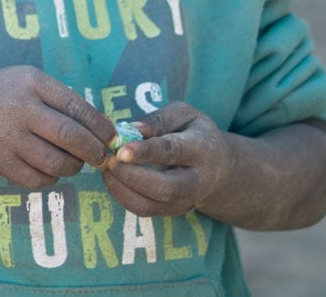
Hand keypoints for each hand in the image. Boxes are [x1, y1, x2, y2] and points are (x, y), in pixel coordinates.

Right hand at [0, 65, 113, 186]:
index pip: (78, 107)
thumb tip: (104, 129)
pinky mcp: (0, 161)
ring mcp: (8, 136)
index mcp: (31, 82)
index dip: (101, 128)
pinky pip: (39, 180)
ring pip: (58, 163)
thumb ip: (61, 100)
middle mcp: (20, 108)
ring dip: (73, 168)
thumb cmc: (1, 96)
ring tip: (72, 163)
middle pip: (72, 137)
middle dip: (94, 152)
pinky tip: (48, 169)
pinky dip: (51, 179)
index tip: (111, 139)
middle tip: (101, 158)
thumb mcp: (27, 82)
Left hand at [101, 101, 235, 217]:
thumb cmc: (194, 132)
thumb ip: (157, 120)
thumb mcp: (183, 114)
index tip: (120, 150)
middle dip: (130, 175)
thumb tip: (130, 129)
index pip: (172, 152)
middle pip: (164, 188)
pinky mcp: (172, 211)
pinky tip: (112, 177)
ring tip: (106, 166)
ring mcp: (186, 200)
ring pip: (151, 205)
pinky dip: (121, 195)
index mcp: (201, 149)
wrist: (219, 167)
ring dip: (121, 187)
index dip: (145, 152)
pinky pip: (143, 210)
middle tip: (109, 159)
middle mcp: (197, 181)